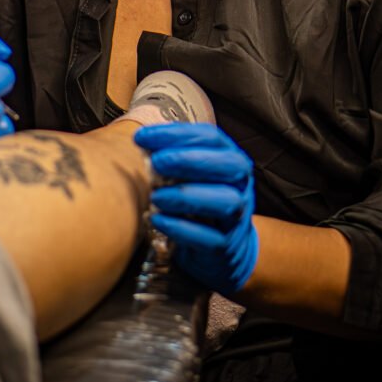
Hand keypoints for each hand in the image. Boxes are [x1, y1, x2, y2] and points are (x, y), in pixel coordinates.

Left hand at [134, 122, 257, 296]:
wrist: (224, 247)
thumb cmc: (200, 199)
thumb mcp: (190, 175)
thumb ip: (172, 158)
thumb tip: (142, 143)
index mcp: (230, 157)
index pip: (209, 137)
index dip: (176, 134)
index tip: (142, 137)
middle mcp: (239, 183)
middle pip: (226, 164)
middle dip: (189, 159)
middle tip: (156, 161)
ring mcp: (237, 215)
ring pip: (224, 201)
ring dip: (187, 195)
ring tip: (156, 196)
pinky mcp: (226, 244)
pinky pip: (208, 236)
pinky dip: (181, 228)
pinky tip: (158, 220)